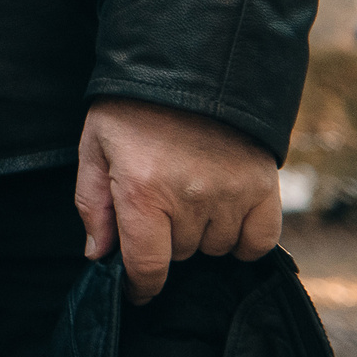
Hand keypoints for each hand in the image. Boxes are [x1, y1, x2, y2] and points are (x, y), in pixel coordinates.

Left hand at [76, 98, 281, 302]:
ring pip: (217, 249)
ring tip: (190, 194)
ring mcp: (231, 194)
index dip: (141, 286)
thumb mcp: (94, 147)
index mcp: (143, 191)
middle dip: (167, 239)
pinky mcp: (264, 187)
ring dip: (202, 234)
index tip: (138, 290)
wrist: (189, 66)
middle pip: (182, 255)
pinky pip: (258, 242)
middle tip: (161, 202)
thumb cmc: (131, 110)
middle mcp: (190, 198)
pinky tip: (225, 214)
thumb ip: (92, 204)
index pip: (147, 266)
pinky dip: (243, 238)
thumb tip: (98, 256)